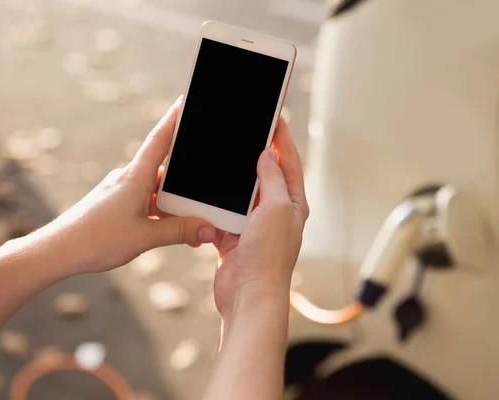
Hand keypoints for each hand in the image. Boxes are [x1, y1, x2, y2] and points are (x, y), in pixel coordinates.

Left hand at [44, 96, 216, 272]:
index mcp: (136, 177)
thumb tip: (208, 230)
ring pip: (156, 191)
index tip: (184, 100)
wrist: (59, 251)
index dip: (174, 118)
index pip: (160, 139)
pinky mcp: (115, 205)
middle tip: (204, 201)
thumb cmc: (97, 239)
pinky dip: (160, 214)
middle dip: (186, 186)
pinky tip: (167, 231)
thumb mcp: (146, 237)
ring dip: (173, 207)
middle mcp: (128, 179)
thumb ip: (180, 232)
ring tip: (189, 228)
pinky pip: (145, 203)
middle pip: (166, 172)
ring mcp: (121, 192)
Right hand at [213, 117, 308, 315]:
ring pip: (241, 194)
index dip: (282, 139)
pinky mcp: (233, 237)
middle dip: (255, 155)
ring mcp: (253, 226)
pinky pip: (222, 214)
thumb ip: (273, 179)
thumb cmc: (269, 256)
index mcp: (293, 204)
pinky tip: (205, 192)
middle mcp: (275, 213)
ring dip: (232, 180)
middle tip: (244, 132)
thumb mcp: (276, 208)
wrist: (249, 295)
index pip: (290, 163)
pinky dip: (214, 205)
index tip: (274, 118)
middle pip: (265, 176)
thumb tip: (268, 156)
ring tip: (222, 158)